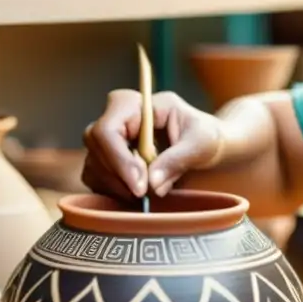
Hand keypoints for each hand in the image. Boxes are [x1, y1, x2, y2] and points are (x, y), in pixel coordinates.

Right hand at [82, 89, 223, 199]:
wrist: (209, 146)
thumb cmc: (207, 137)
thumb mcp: (201, 144)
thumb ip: (177, 160)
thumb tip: (152, 183)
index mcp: (139, 104)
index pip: (109, 127)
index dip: (119, 159)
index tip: (140, 186)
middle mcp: (119, 117)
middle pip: (95, 145)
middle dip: (118, 175)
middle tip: (143, 195)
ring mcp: (110, 138)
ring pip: (93, 163)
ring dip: (116, 186)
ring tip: (145, 197)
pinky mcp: (108, 159)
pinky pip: (95, 177)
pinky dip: (113, 191)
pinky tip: (136, 196)